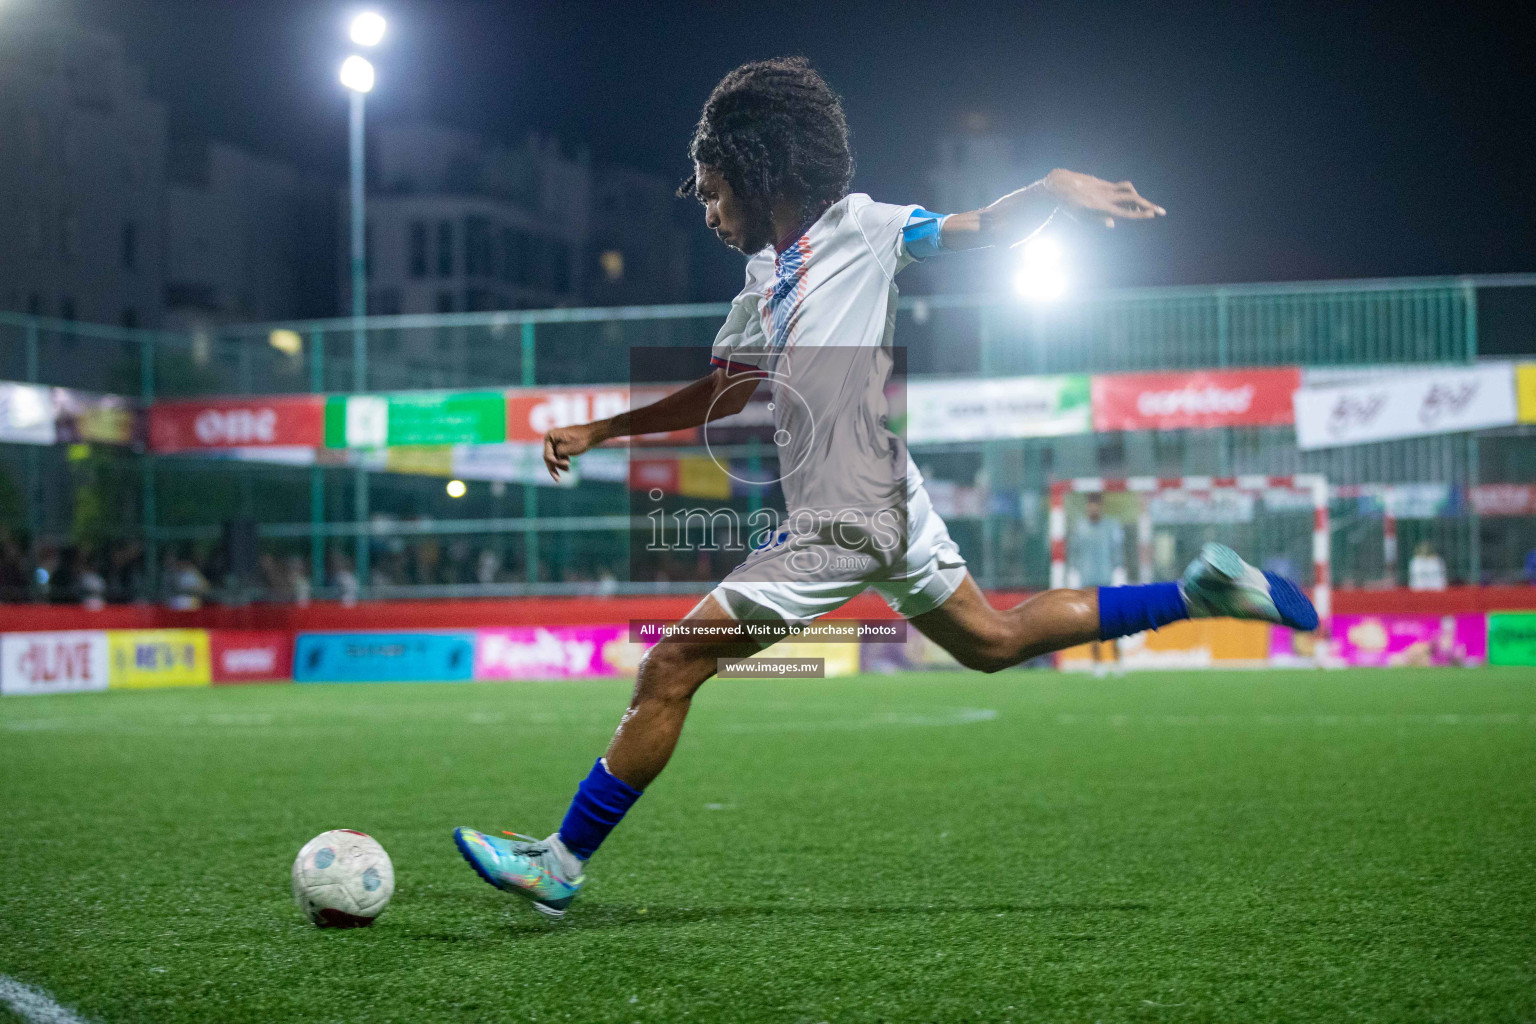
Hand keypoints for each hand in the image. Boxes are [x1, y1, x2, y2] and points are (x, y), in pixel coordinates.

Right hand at [543, 423, 600, 481]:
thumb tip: (552, 461)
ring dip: (559, 465)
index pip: (547, 454)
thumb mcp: (566, 449)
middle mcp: (550, 438)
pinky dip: (562, 461)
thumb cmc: (580, 440)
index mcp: (550, 436)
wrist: (592, 434)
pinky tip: (568, 467)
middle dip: (554, 468)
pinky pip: (558, 455)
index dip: (555, 462)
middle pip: (548, 457)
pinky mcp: (561, 444)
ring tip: (568, 470)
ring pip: (554, 457)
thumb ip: (557, 455)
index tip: (568, 464)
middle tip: (557, 479)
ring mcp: (556, 441)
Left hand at [1042, 169, 1164, 228]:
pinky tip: (1128, 200)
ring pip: (1128, 190)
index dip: (1140, 214)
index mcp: (1100, 207)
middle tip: (1161, 211)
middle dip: (1148, 205)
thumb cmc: (1067, 205)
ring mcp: (1104, 187)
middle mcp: (1105, 196)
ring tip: (1144, 207)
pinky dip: (1127, 193)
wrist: (1058, 185)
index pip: (1125, 212)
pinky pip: (1119, 187)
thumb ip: (1097, 221)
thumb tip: (1112, 224)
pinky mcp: (1102, 182)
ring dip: (1139, 198)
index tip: (1152, 215)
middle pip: (1133, 199)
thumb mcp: (1079, 218)